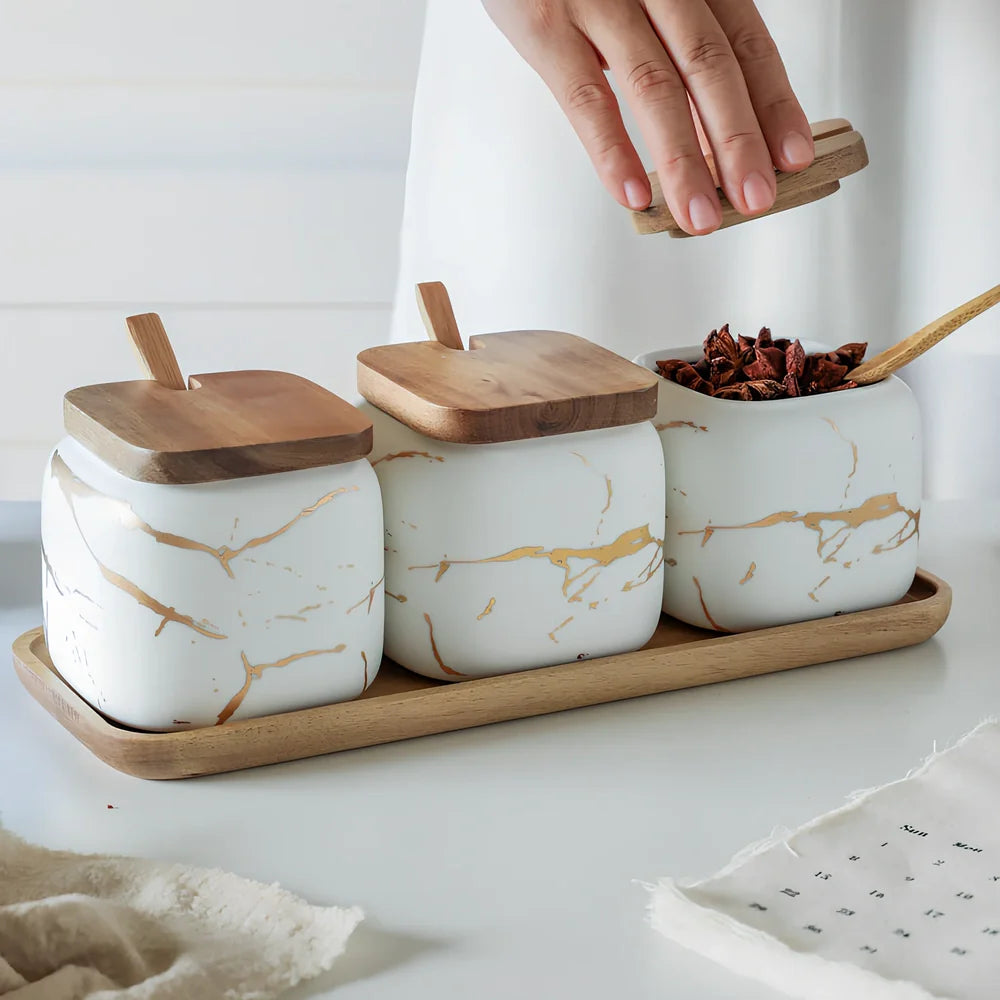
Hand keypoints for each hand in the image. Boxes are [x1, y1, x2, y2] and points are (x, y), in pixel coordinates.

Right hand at [482, 0, 813, 234]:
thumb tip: (706, 139)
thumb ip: (674, 54)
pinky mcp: (545, 24)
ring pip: (654, 86)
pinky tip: (633, 192)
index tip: (793, 156)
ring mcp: (598, 1)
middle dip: (738, 140)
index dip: (774, 102)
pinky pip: (585, 96)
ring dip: (682, 161)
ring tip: (700, 216)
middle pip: (709, 66)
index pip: (746, 42)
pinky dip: (611, 150)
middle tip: (756, 198)